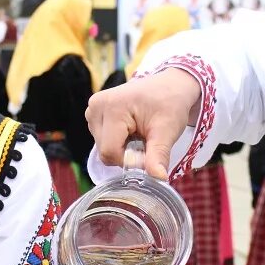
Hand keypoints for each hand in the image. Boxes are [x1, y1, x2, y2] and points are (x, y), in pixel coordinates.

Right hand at [85, 69, 199, 180]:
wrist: (170, 85)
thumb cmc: (170, 103)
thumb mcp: (167, 130)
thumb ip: (158, 156)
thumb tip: (159, 179)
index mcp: (112, 107)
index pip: (110, 152)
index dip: (130, 160)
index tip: (149, 152)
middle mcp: (96, 106)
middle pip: (105, 150)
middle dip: (126, 153)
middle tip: (146, 139)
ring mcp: (93, 108)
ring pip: (102, 146)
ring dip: (122, 147)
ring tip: (139, 132)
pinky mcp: (94, 111)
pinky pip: (102, 138)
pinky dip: (118, 140)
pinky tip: (130, 129)